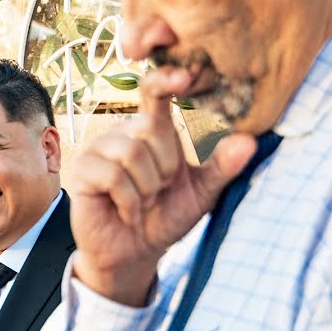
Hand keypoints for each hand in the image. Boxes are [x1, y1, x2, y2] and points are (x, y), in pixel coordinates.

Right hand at [70, 68, 257, 305]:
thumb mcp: (202, 194)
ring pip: (131, 153)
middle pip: (149, 129)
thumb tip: (249, 141)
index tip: (185, 76)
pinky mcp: (82, 171)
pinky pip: (112, 176)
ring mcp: (98, 149)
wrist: (134, 254)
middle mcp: (123, 133)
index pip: (155, 92)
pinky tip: (127, 212)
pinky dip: (129, 202)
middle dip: (164, 168)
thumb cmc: (164, 218)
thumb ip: (223, 167)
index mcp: (152, 130)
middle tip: (158, 191)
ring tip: (143, 202)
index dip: (166, 79)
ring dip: (146, 188)